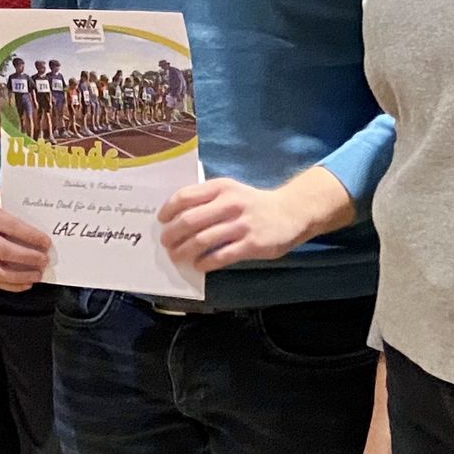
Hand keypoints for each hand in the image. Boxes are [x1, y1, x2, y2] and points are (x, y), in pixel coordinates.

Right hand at [0, 197, 51, 291]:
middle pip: (3, 250)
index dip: (30, 236)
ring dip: (21, 276)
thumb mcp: (16, 201)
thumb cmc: (9, 206)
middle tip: (45, 260)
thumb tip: (52, 223)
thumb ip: (29, 210)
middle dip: (27, 257)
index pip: (10, 225)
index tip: (47, 243)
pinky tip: (28, 283)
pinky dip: (13, 285)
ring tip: (38, 274)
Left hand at [158, 168, 354, 271]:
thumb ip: (207, 199)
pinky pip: (221, 256)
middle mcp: (230, 204)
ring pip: (202, 240)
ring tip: (177, 257)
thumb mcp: (230, 191)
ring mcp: (242, 225)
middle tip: (165, 244)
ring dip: (184, 251)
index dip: (168, 210)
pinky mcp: (252, 245)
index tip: (161, 221)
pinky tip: (199, 265)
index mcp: (221, 187)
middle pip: (189, 221)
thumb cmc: (253, 203)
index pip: (185, 197)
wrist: (292, 212)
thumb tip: (175, 217)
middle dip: (172, 235)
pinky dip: (205, 263)